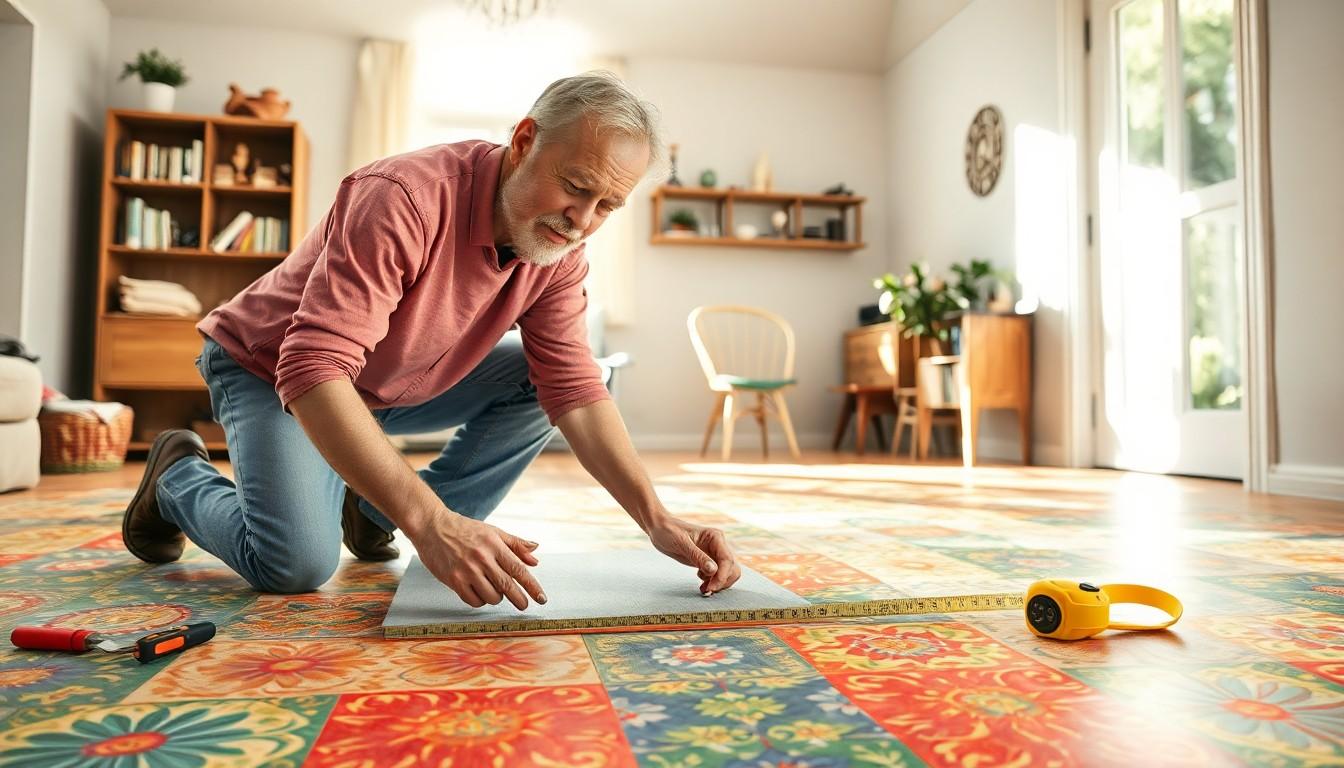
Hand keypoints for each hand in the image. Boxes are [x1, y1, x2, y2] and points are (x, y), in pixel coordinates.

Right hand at [410, 511, 545, 610]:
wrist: (432, 527)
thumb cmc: (464, 529)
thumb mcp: (493, 531)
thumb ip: (515, 545)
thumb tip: (535, 559)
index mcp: (494, 545)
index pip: (519, 569)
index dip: (532, 586)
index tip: (542, 598)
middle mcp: (482, 558)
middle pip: (507, 586)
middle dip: (519, 599)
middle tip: (524, 605)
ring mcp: (467, 570)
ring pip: (491, 596)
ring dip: (496, 597)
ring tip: (492, 588)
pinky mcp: (453, 580)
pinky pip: (474, 600)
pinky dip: (480, 600)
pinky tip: (479, 592)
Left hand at [647, 516, 740, 594]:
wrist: (659, 528)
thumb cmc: (668, 531)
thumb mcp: (682, 544)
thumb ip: (698, 557)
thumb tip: (713, 570)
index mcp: (715, 537)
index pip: (727, 560)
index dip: (722, 576)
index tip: (711, 587)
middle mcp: (718, 545)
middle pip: (732, 568)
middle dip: (722, 581)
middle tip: (707, 589)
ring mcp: (713, 553)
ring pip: (727, 572)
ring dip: (719, 583)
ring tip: (703, 588)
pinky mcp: (707, 560)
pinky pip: (717, 574)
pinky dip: (713, 582)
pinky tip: (701, 583)